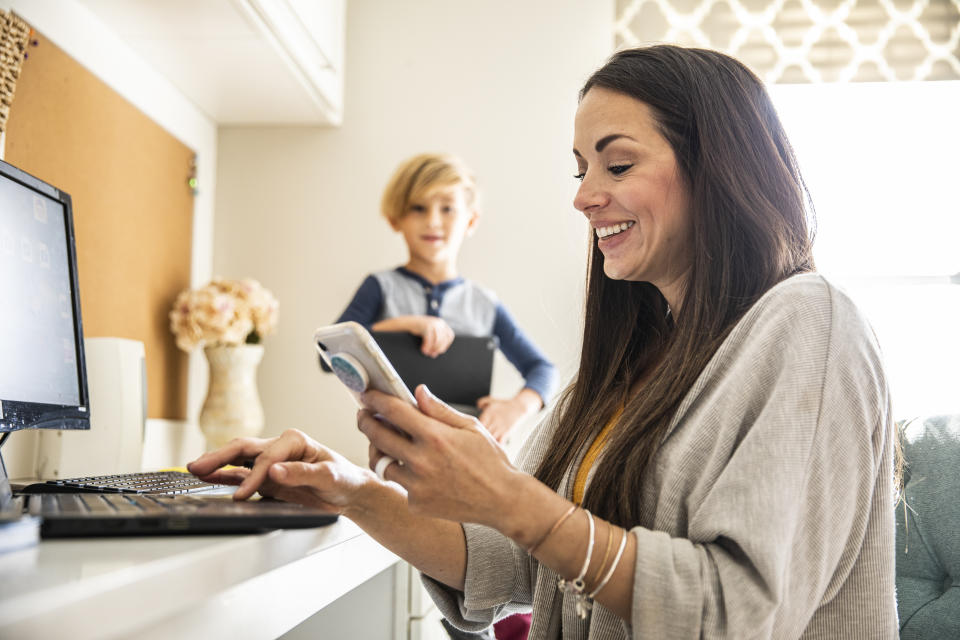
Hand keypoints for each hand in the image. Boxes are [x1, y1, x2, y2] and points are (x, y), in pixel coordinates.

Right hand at [186, 429, 375, 512]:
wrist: (351, 493)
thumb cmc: (345, 480)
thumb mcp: (331, 477)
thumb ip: (303, 473)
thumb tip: (274, 470)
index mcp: (295, 441)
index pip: (266, 457)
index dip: (253, 476)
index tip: (242, 494)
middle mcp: (279, 448)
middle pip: (243, 449)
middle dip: (219, 457)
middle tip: (196, 467)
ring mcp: (271, 463)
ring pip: (237, 460)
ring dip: (215, 464)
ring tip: (193, 469)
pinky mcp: (267, 478)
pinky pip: (240, 475)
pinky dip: (223, 476)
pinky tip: (207, 479)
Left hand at [357, 385, 520, 525]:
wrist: (502, 500)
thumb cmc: (490, 461)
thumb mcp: (471, 427)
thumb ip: (440, 410)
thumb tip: (418, 392)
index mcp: (435, 437)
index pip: (394, 411)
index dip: (376, 400)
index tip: (368, 395)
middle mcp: (421, 461)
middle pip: (377, 436)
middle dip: (366, 421)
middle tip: (364, 415)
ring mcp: (416, 485)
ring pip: (381, 463)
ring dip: (378, 450)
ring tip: (382, 442)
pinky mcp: (416, 503)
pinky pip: (399, 484)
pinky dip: (401, 474)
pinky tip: (412, 469)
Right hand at [412, 316, 453, 357]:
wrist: (409, 322)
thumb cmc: (420, 328)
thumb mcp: (432, 331)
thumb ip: (437, 338)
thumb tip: (439, 351)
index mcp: (442, 324)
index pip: (450, 336)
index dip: (446, 344)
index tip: (441, 350)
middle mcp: (439, 323)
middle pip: (444, 339)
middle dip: (438, 348)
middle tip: (433, 354)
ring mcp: (433, 324)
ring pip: (437, 340)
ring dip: (432, 348)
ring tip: (427, 353)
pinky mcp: (426, 326)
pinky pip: (429, 339)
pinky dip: (426, 346)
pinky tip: (423, 350)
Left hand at [477, 389, 541, 442]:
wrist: (518, 407)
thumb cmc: (504, 405)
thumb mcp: (492, 400)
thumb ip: (482, 401)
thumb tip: (477, 406)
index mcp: (489, 413)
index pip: (477, 423)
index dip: (472, 429)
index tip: (470, 432)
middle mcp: (494, 421)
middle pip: (482, 432)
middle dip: (477, 437)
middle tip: (473, 441)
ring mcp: (500, 427)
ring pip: (490, 438)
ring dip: (485, 442)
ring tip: (480, 446)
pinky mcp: (506, 432)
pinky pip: (499, 442)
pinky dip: (495, 445)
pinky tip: (491, 448)